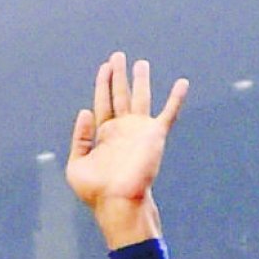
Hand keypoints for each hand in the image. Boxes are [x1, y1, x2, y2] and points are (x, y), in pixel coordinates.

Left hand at [64, 51, 187, 248]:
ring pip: (141, 98)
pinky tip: (182, 83)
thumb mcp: (76, 164)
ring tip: (141, 62)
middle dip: (118, 75)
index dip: (102, 84)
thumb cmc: (96, 190)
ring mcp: (139, 131)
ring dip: (141, 80)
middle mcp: (122, 129)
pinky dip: (176, 98)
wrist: (117, 202)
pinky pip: (168, 113)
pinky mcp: (155, 135)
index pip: (103, 103)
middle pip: (120, 95)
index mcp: (103, 135)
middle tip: (118, 55)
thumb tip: (85, 111)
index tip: (104, 67)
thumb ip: (79, 138)